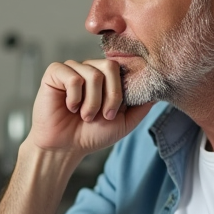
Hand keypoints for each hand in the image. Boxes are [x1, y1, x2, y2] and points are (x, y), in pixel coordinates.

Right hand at [26, 59, 153, 157]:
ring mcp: (72, 68)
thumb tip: (158, 92)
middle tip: (103, 116)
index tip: (113, 113)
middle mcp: (90, 68)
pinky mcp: (55, 73)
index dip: (121, 91)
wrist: (66, 147)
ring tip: (84, 116)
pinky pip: (72, 77)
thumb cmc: (91, 135)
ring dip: (91, 103)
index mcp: (106, 77)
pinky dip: (74, 98)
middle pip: (110, 66)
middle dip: (110, 96)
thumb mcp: (124, 122)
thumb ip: (141, 106)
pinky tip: (70, 107)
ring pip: (92, 74)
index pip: (122, 68)